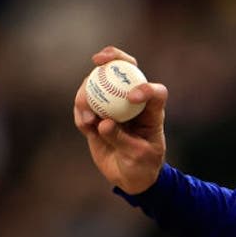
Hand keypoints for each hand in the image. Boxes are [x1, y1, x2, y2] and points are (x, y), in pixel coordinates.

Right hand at [73, 46, 167, 193]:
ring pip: (98, 85)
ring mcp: (113, 107)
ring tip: (89, 118)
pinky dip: (81, 112)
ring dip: (88, 93)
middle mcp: (133, 104)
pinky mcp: (96, 116)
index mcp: (152, 112)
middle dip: (112, 58)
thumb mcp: (137, 156)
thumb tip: (103, 122)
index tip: (132, 97)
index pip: (154, 92)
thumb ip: (121, 138)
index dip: (145, 88)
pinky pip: (85, 107)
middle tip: (97, 60)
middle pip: (125, 70)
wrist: (130, 178)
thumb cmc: (143, 167)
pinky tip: (85, 124)